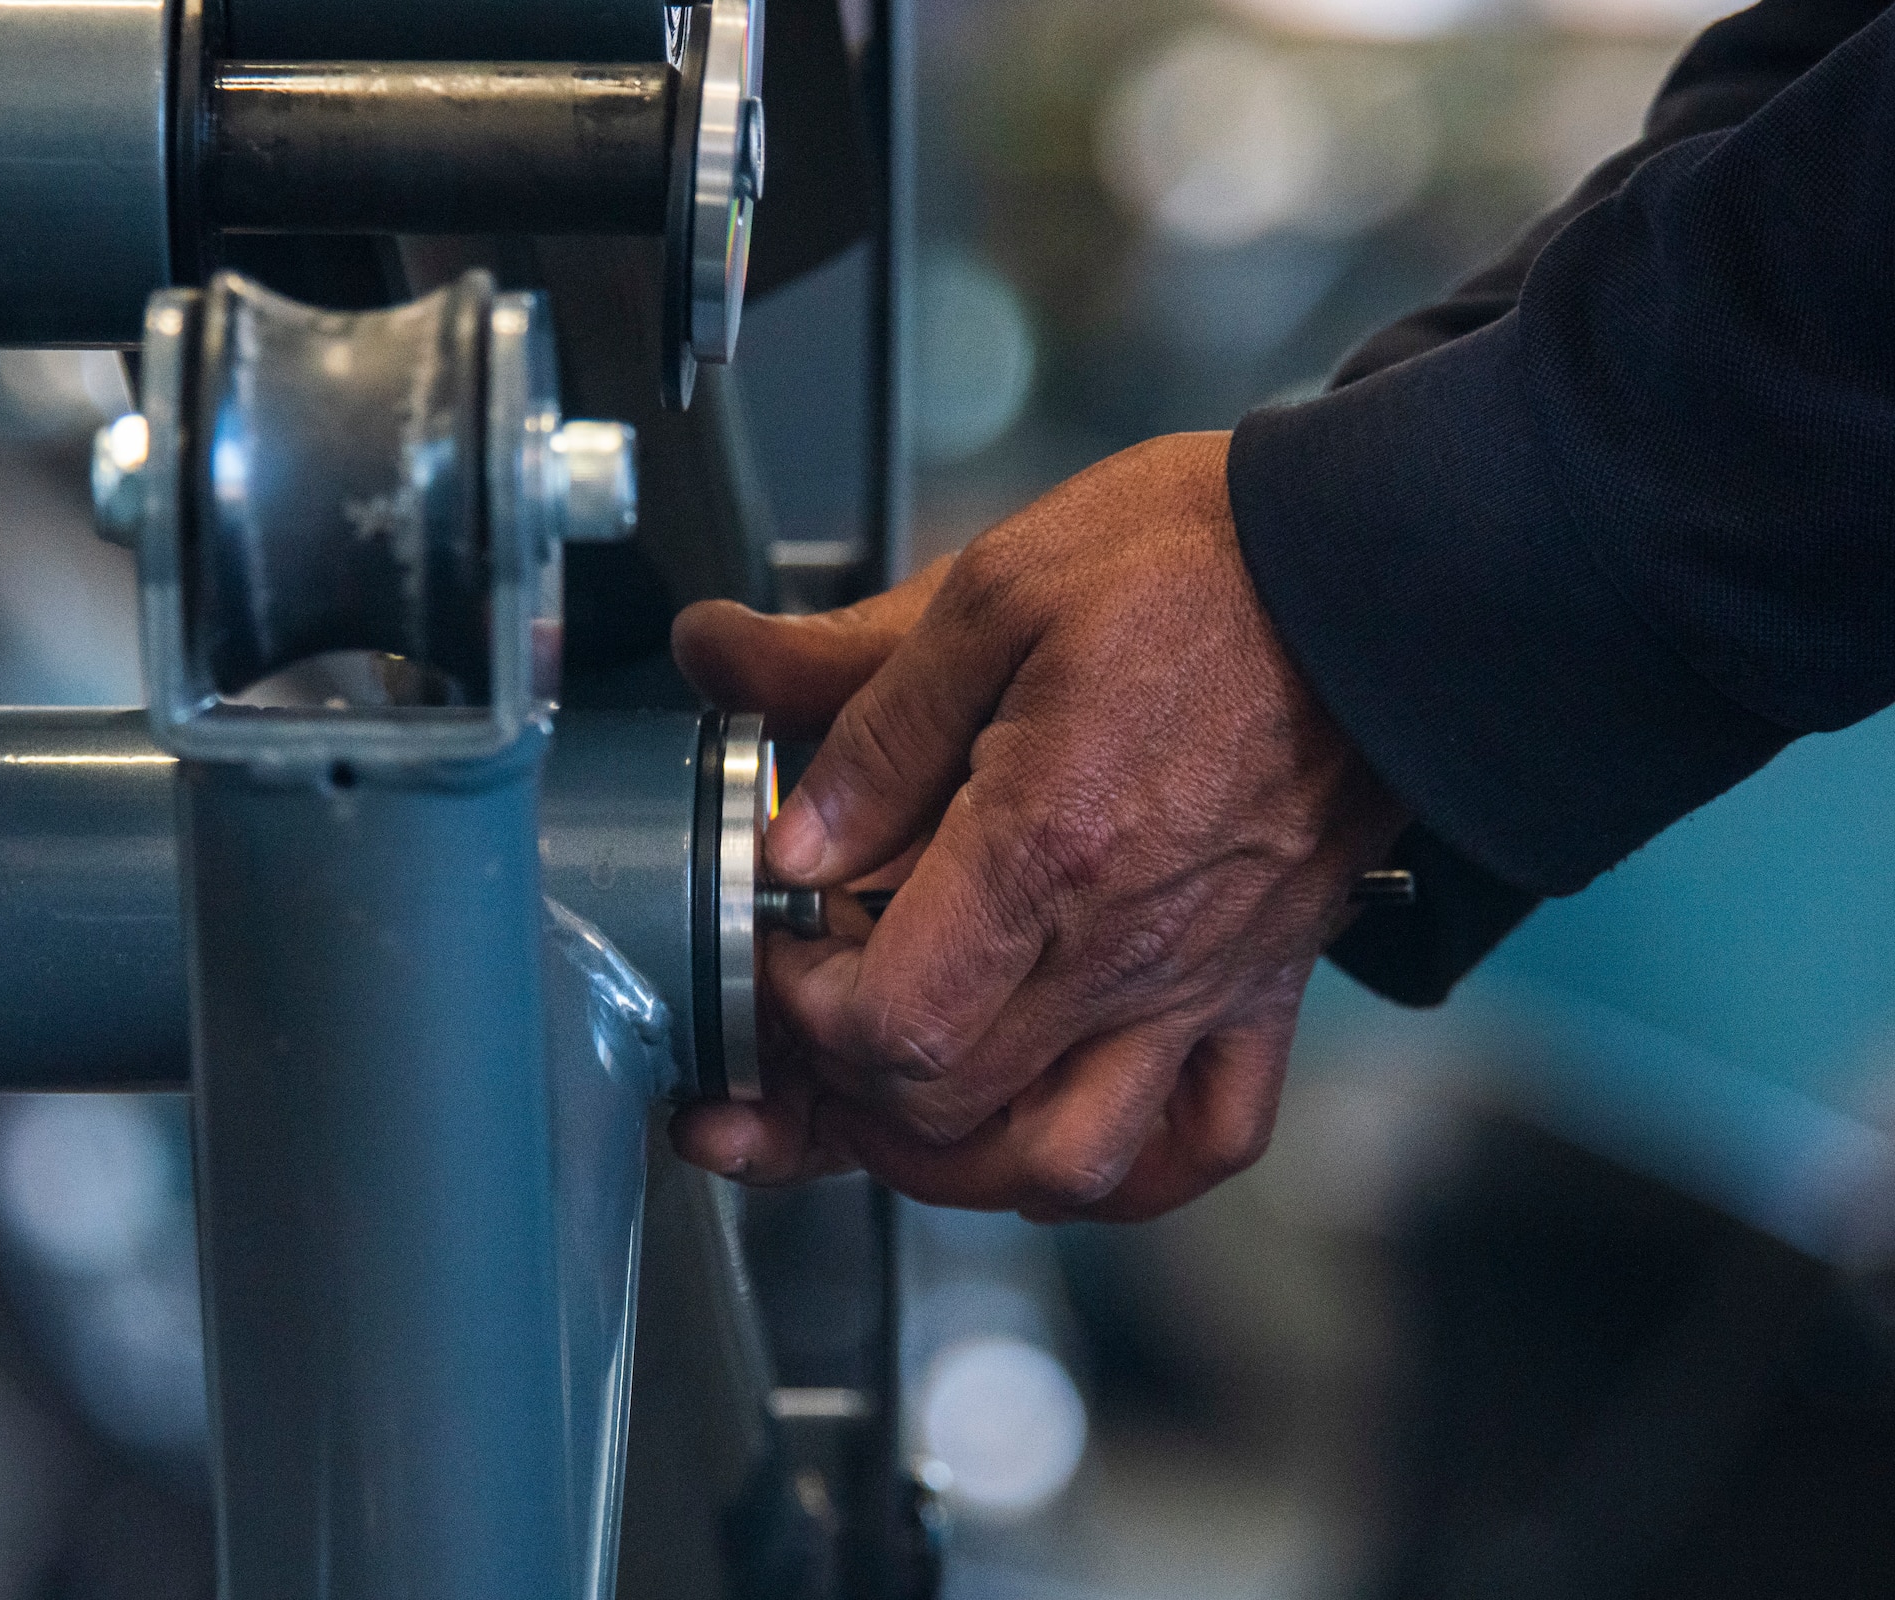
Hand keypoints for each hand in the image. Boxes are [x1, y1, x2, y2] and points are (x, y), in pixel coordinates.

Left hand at [671, 433, 1406, 1221]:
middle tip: (822, 1004)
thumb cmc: (1203, 566)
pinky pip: (1207, 1141)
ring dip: (961, 1158)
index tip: (778, 943)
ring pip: (1066, 1164)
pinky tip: (1061, 1122)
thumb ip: (870, 715)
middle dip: (846, 1078)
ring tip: (911, 1090)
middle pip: (948, 1107)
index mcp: (1044, 845)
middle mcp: (1125, 946)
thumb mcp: (996, 591)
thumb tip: (783, 825)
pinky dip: (1124, 1168)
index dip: (798, 1008)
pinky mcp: (1265, 987)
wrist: (1383, 574)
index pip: (887, 1021)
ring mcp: (1201, 983)